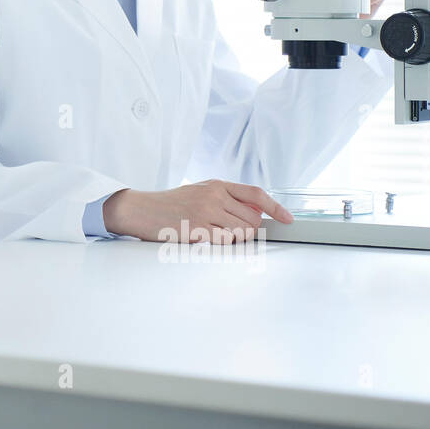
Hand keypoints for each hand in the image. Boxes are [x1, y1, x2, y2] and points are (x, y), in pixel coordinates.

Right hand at [107, 180, 294, 242]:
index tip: (288, 219)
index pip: (256, 194)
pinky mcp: (198, 227)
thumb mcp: (199, 192)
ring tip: (212, 234)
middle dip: (248, 231)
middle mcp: (214, 194)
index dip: (276, 207)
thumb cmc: (170, 204)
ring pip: (241, 232)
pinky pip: (225, 241)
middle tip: (227, 232)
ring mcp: (206, 210)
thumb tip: (255, 215)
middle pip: (252, 219)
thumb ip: (225, 200)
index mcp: (217, 184)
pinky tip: (203, 238)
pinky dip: (220, 244)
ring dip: (233, 239)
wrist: (141, 209)